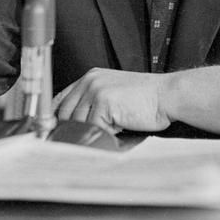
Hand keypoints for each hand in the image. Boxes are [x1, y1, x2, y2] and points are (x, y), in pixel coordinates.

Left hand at [53, 68, 171, 133]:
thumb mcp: (114, 95)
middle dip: (71, 130)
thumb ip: (93, 105)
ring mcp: (95, 90)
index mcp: (90, 77)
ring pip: (77, 123)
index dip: (55, 118)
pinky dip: (104, 135)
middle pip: (64, 113)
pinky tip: (119, 129)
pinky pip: (93, 128)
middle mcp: (89, 81)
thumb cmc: (146, 99)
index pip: (60, 99)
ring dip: (92, 133)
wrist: (167, 95)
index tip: (52, 133)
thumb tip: (73, 128)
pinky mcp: (103, 101)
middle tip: (82, 142)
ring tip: (110, 132)